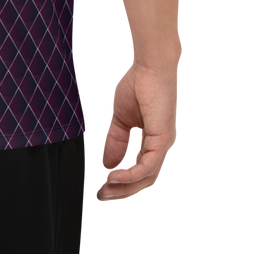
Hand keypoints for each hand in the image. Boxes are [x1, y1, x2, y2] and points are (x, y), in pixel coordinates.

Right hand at [95, 59, 180, 203]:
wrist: (150, 66)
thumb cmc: (138, 84)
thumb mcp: (119, 119)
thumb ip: (114, 143)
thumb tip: (106, 165)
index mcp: (153, 143)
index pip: (139, 173)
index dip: (120, 184)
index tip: (100, 187)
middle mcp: (161, 148)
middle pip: (144, 182)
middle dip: (121, 193)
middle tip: (100, 196)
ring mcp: (164, 145)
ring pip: (146, 179)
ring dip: (124, 188)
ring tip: (104, 189)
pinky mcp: (162, 140)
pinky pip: (147, 167)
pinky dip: (129, 175)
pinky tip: (113, 175)